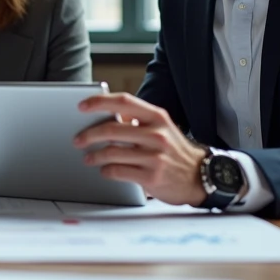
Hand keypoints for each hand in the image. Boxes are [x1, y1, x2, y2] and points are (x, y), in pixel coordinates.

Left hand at [73, 93, 205, 206]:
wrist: (201, 176)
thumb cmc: (175, 150)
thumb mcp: (161, 127)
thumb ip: (137, 119)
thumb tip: (107, 112)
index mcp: (157, 117)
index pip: (123, 102)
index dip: (99, 102)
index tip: (82, 106)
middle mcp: (156, 135)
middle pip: (111, 129)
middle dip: (89, 134)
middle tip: (78, 139)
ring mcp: (154, 157)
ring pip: (111, 152)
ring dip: (94, 155)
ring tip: (88, 157)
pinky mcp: (151, 177)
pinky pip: (118, 171)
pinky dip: (106, 171)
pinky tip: (104, 170)